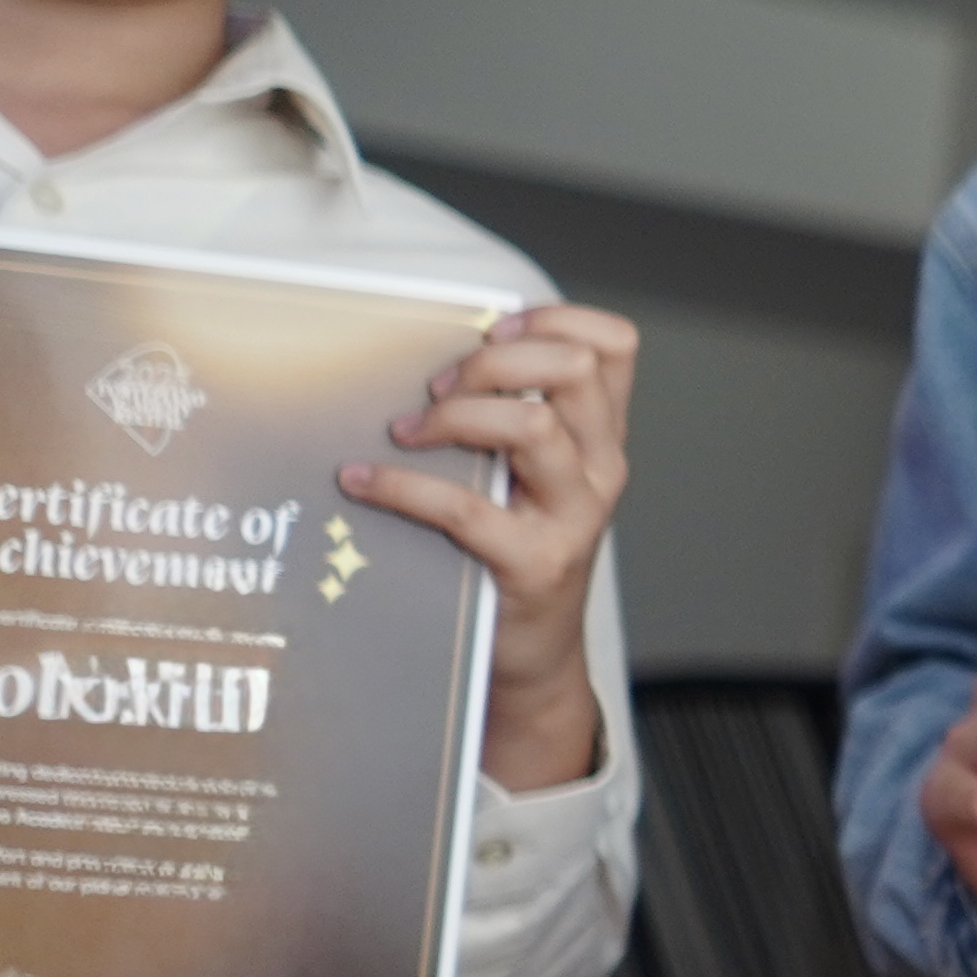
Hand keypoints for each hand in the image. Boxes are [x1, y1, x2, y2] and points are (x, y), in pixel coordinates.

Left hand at [342, 304, 640, 790]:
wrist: (534, 657)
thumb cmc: (519, 554)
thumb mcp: (538, 481)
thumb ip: (514, 422)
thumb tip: (431, 361)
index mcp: (603, 439)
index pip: (614, 346)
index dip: (556, 319)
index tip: (493, 331)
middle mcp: (602, 470)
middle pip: (574, 369)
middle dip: (492, 363)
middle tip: (438, 388)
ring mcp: (573, 517)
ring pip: (532, 426)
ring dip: (454, 415)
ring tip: (408, 431)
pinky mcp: (532, 564)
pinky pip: (464, 508)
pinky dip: (400, 485)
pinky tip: (361, 480)